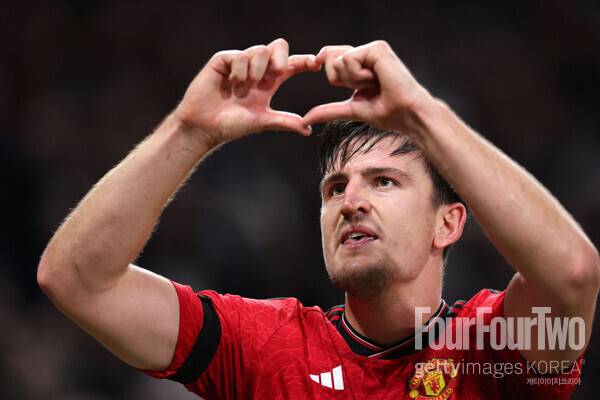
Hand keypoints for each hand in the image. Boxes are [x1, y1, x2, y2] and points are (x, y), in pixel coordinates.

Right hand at [174, 38, 318, 146]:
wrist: (205, 127)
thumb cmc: (232, 125)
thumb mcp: (262, 121)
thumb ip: (285, 122)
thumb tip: (308, 129)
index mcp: (268, 82)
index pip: (290, 65)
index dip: (303, 61)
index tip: (315, 64)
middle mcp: (256, 70)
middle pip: (278, 47)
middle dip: (281, 57)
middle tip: (278, 72)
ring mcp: (239, 64)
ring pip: (259, 50)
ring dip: (257, 68)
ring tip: (246, 85)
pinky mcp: (223, 60)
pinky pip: (239, 55)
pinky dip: (240, 69)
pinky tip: (234, 82)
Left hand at [302, 40, 432, 132]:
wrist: (407, 115)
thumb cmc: (387, 113)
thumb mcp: (351, 110)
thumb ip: (328, 111)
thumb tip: (304, 122)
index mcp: (361, 64)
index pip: (331, 59)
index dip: (326, 68)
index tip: (329, 76)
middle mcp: (366, 53)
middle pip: (329, 57)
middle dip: (341, 79)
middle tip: (366, 88)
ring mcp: (372, 49)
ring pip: (338, 60)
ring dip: (353, 81)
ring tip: (375, 84)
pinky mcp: (377, 48)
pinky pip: (348, 59)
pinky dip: (358, 76)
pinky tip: (377, 79)